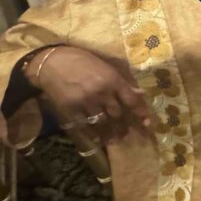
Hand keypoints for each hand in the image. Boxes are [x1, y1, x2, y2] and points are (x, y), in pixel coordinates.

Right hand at [28, 46, 150, 144]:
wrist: (52, 63)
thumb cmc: (82, 61)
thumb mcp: (106, 66)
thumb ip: (122, 80)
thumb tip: (138, 93)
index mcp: (112, 79)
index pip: (131, 100)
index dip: (140, 113)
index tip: (147, 123)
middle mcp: (102, 93)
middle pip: (117, 114)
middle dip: (123, 125)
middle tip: (126, 133)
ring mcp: (86, 103)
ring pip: (103, 122)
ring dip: (110, 133)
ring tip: (115, 139)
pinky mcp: (71, 110)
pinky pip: (84, 126)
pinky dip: (92, 134)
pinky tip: (97, 140)